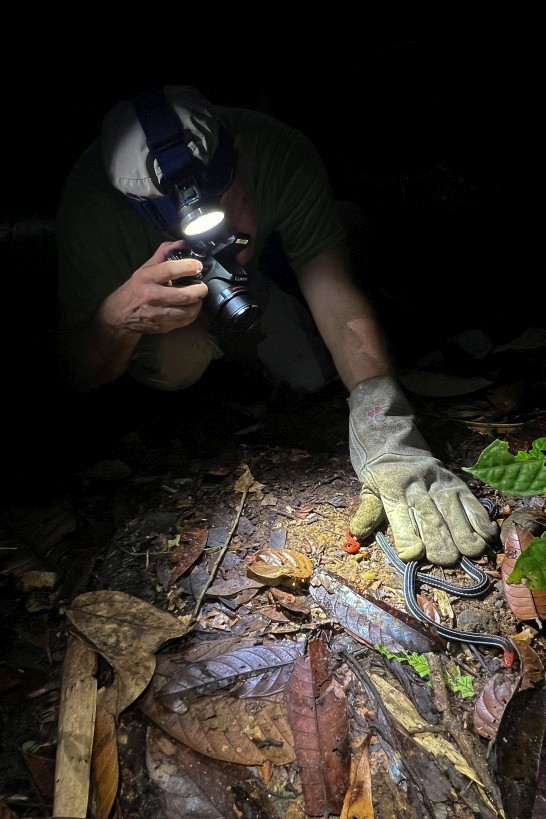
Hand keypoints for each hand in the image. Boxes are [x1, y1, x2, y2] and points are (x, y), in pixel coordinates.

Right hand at [101, 240, 207, 333]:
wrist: (121, 315)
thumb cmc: (136, 288)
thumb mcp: (145, 268)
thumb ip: (163, 254)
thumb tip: (181, 243)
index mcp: (147, 278)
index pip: (170, 270)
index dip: (188, 267)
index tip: (198, 266)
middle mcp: (152, 296)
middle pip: (184, 295)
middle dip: (200, 289)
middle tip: (203, 286)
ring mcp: (158, 314)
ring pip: (188, 311)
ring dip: (198, 303)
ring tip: (197, 297)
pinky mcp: (163, 326)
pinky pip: (185, 321)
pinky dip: (192, 314)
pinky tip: (190, 307)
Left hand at [348, 377, 498, 566]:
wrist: (389, 436)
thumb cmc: (377, 469)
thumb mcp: (367, 487)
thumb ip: (367, 512)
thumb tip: (356, 534)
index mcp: (391, 489)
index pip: (400, 516)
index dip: (407, 537)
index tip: (413, 556)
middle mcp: (416, 485)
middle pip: (430, 516)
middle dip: (440, 541)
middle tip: (446, 560)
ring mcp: (437, 481)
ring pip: (452, 508)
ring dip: (463, 532)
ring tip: (470, 551)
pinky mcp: (453, 478)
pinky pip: (469, 499)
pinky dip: (480, 517)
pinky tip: (486, 534)